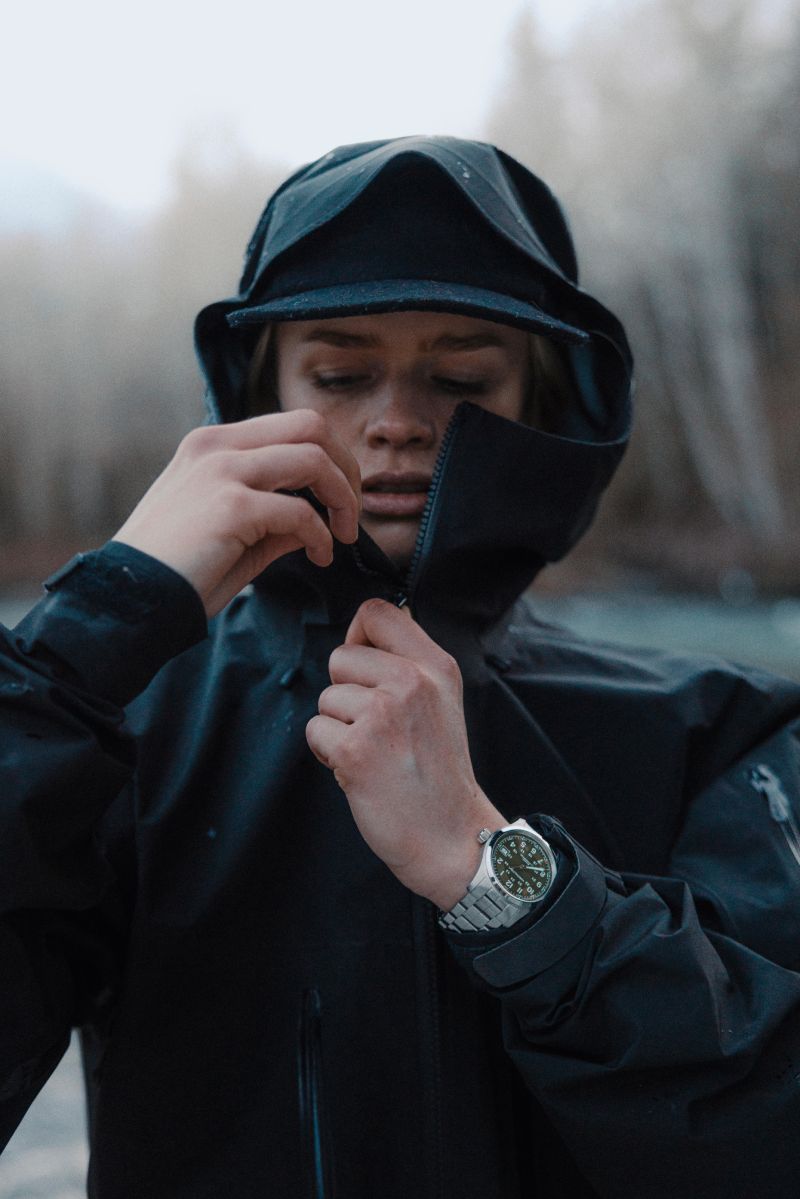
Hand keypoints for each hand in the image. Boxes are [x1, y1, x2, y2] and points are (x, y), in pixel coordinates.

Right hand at [113, 410, 360, 616]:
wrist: (131, 599)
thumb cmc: (179, 571)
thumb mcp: (232, 531)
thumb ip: (275, 517)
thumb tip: (318, 519)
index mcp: (213, 444)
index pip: (292, 424)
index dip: (330, 458)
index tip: (339, 499)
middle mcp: (217, 446)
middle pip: (311, 426)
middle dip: (345, 467)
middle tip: (350, 513)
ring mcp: (223, 471)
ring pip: (313, 458)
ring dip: (342, 497)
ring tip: (342, 535)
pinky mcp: (231, 507)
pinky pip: (300, 512)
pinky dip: (320, 536)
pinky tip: (318, 557)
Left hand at [305, 598, 505, 909]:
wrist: (450, 834)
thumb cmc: (438, 771)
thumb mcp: (441, 700)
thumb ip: (407, 664)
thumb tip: (361, 634)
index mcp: (434, 665)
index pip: (376, 611)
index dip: (359, 636)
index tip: (366, 669)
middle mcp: (410, 681)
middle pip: (341, 656)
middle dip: (346, 692)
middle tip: (376, 728)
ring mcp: (382, 713)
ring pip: (326, 697)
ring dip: (339, 727)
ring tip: (374, 752)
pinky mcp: (356, 748)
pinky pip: (316, 731)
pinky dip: (328, 754)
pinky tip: (360, 771)